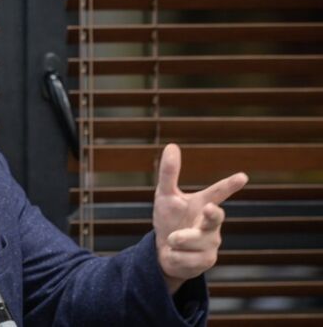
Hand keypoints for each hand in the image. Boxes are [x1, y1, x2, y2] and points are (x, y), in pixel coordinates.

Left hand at [153, 144, 247, 293]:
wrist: (164, 252)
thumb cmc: (169, 220)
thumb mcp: (165, 197)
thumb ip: (169, 173)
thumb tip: (172, 145)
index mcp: (203, 204)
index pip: (217, 193)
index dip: (229, 185)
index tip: (242, 176)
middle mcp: (211, 223)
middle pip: (215, 218)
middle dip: (213, 214)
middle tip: (209, 208)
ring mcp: (212, 243)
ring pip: (190, 239)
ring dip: (176, 239)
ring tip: (172, 239)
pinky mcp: (207, 261)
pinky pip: (182, 256)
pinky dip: (173, 254)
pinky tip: (175, 254)